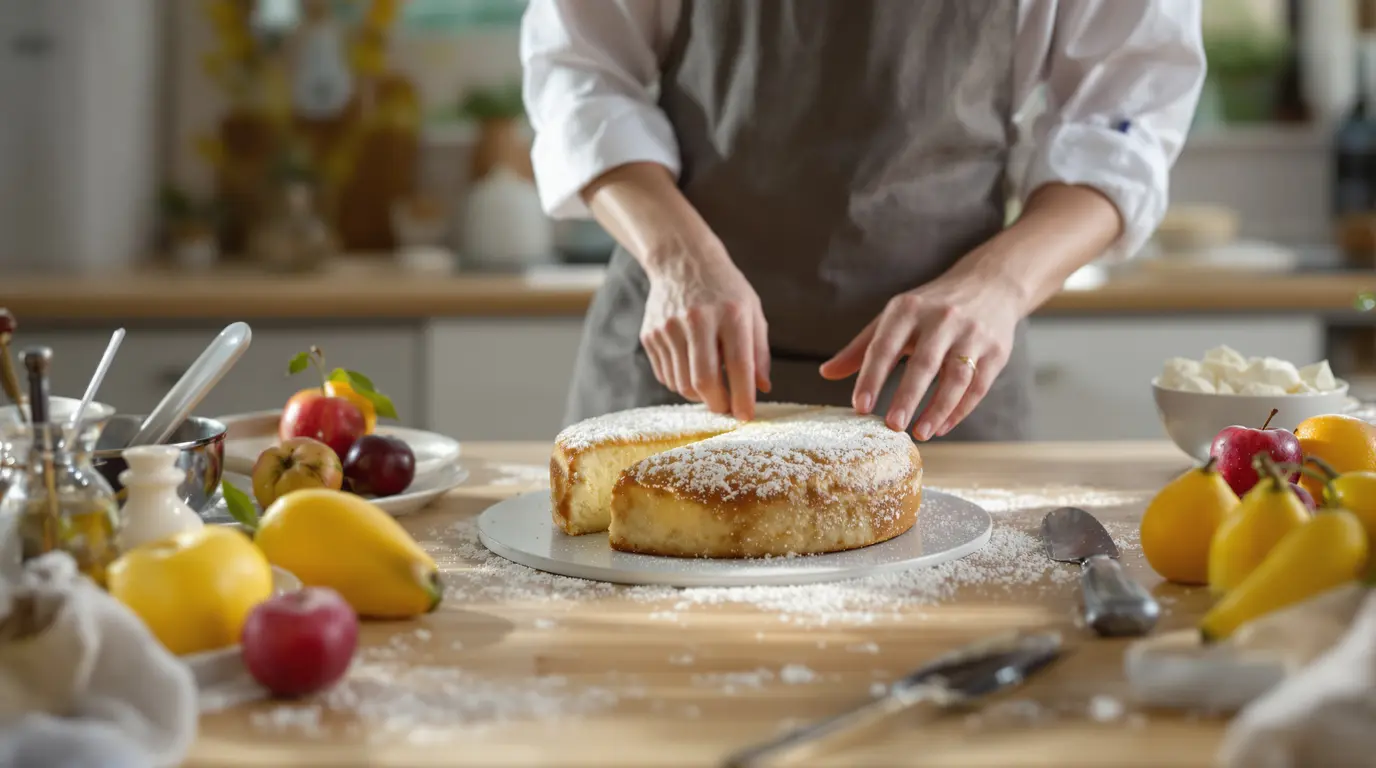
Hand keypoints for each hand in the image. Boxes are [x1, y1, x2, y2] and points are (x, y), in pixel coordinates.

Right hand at [641, 248, 770, 418]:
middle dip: (717, 404)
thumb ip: (759, 352)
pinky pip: (666, 376)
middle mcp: (697, 320)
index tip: (747, 417)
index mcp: (730, 314)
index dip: (743, 397)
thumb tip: (762, 389)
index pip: (738, 365)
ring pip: (682, 383)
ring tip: (710, 386)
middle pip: (704, 380)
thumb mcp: (752, 311)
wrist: (682, 261)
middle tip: (726, 409)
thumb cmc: (725, 290)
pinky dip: (681, 382)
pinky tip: (690, 368)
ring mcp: (669, 327)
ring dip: (699, 395)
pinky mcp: (651, 334)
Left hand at [819, 276, 1020, 439]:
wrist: (990, 284)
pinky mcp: (996, 351)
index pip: (885, 345)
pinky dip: (960, 410)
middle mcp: (942, 318)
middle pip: (924, 363)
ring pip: (957, 377)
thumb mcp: (895, 318)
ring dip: (938, 408)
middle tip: (892, 426)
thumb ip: (862, 347)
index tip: (860, 407)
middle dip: (908, 396)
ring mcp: (972, 334)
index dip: (872, 377)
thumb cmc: (931, 307)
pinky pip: (978, 386)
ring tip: (921, 433)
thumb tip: (826, 373)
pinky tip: (942, 427)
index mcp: (908, 309)